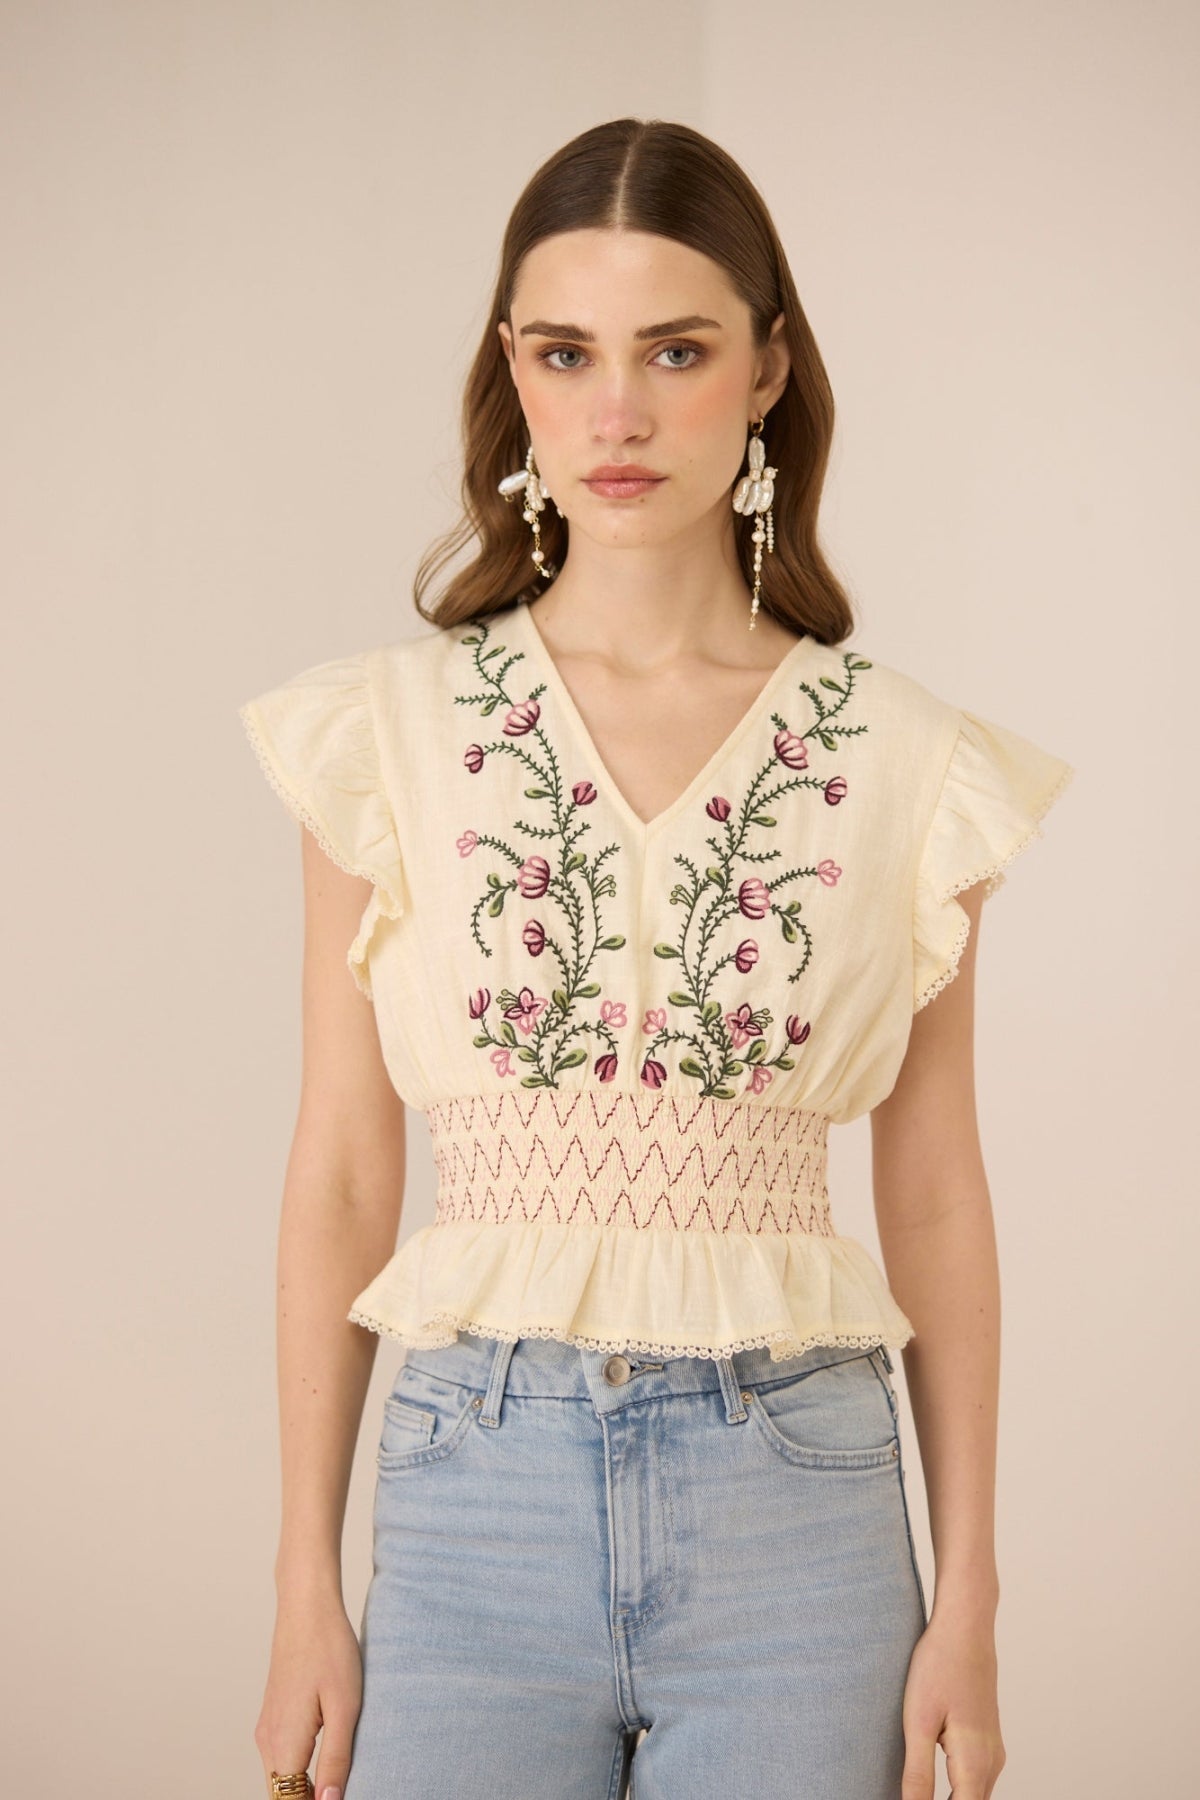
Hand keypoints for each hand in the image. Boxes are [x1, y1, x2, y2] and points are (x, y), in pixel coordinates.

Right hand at [255, 1588, 362, 1799]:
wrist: (307, 1606)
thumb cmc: (330, 1650)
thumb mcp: (344, 1708)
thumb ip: (336, 1760)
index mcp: (284, 1744)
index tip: (338, 1796)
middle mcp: (267, 1741)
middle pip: (282, 1794)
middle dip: (308, 1798)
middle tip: (343, 1789)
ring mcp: (267, 1727)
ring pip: (281, 1778)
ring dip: (303, 1788)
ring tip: (336, 1784)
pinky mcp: (273, 1715)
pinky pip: (281, 1758)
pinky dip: (299, 1770)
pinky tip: (324, 1765)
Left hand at [901, 1610, 1006, 1797]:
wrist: (965, 1628)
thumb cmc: (940, 1667)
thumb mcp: (919, 1722)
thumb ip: (919, 1774)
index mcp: (975, 1764)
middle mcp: (991, 1763)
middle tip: (911, 1794)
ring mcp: (992, 1751)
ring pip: (974, 1795)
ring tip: (919, 1791)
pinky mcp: (986, 1739)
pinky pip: (975, 1779)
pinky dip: (958, 1789)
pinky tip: (934, 1784)